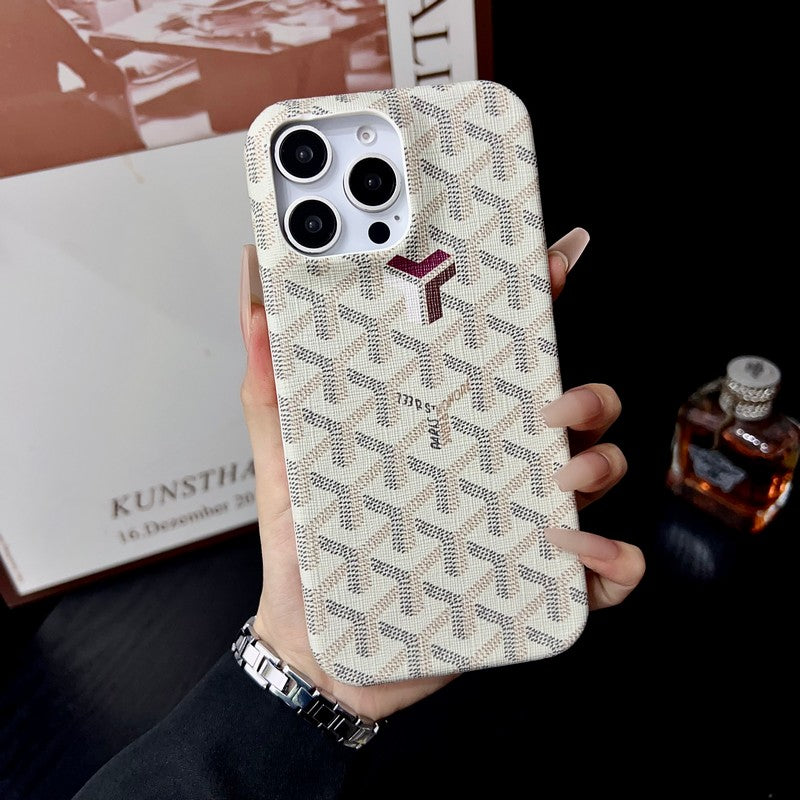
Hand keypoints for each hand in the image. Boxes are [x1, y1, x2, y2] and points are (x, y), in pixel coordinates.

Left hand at [239, 228, 643, 719]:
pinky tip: (572, 550)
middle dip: (587, 395)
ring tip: (558, 479)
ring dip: (601, 465)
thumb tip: (255, 301)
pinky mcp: (531, 584)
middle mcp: (493, 467)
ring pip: (600, 473)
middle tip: (554, 408)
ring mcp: (518, 523)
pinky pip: (605, 569)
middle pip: (574, 410)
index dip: (536, 305)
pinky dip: (611, 557)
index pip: (502, 358)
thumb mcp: (286, 460)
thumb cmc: (310, 552)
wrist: (317, 648)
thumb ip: (270, 386)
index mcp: (448, 429)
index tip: (552, 262)